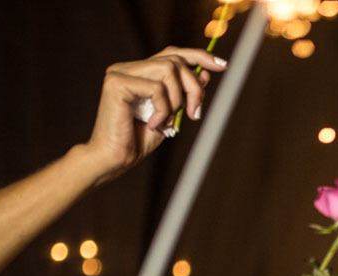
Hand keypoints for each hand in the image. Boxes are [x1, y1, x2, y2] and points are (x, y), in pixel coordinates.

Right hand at [81, 47, 227, 184]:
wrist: (115, 159)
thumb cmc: (139, 140)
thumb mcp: (171, 114)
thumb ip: (183, 94)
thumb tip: (204, 75)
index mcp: (140, 72)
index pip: (173, 53)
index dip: (199, 56)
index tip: (222, 65)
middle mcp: (128, 67)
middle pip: (175, 59)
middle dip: (194, 87)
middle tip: (195, 114)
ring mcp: (120, 72)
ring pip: (168, 69)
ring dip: (178, 99)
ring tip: (169, 120)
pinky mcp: (117, 83)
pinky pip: (156, 87)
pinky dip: (163, 109)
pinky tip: (153, 124)